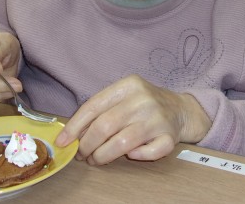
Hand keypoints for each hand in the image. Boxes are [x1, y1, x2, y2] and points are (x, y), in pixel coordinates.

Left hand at [55, 75, 210, 164]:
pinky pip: (147, 153)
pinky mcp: (170, 137)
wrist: (181, 109)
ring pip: (122, 143)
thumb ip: (102, 109)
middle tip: (81, 154)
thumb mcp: (124, 96)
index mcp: (129, 85)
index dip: (75, 126)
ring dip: (103, 155)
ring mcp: (158, 119)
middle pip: (105, 125)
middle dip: (87, 144)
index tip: (63, 141)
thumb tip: (73, 133)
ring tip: (96, 159)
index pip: (94, 106)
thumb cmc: (144, 104)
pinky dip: (135, 156)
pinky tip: (129, 155)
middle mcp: (143, 99)